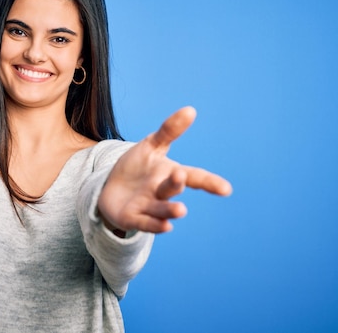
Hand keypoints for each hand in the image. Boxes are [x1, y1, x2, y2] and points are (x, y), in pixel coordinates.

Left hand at [97, 106, 231, 233]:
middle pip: (172, 188)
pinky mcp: (132, 218)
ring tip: (181, 211)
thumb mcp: (150, 146)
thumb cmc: (136, 167)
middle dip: (176, 183)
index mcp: (170, 174)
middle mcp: (162, 192)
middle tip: (180, 175)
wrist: (111, 187)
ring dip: (170, 210)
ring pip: (161, 209)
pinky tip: (166, 226)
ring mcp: (148, 207)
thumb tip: (191, 110)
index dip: (210, 183)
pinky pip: (144, 223)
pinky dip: (154, 225)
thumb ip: (169, 131)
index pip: (194, 177)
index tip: (226, 189)